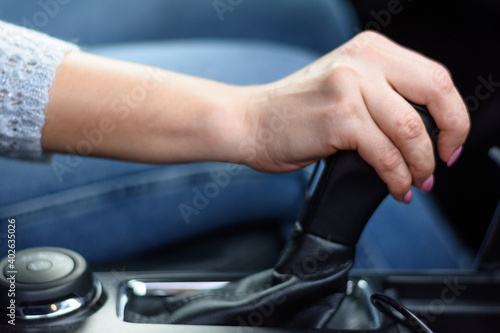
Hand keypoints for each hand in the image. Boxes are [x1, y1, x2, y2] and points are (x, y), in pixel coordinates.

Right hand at [236, 31, 469, 201]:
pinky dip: (396, 178)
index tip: (450, 142)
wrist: (251, 121)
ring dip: (420, 166)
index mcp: (370, 50)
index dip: (453, 115)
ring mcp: (350, 87)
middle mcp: (363, 62)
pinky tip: (395, 188)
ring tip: (416, 183)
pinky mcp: (339, 118)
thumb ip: (384, 96)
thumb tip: (426, 132)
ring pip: (411, 131)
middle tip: (441, 164)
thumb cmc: (295, 112)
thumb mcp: (345, 86)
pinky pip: (385, 154)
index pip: (435, 77)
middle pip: (434, 95)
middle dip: (448, 137)